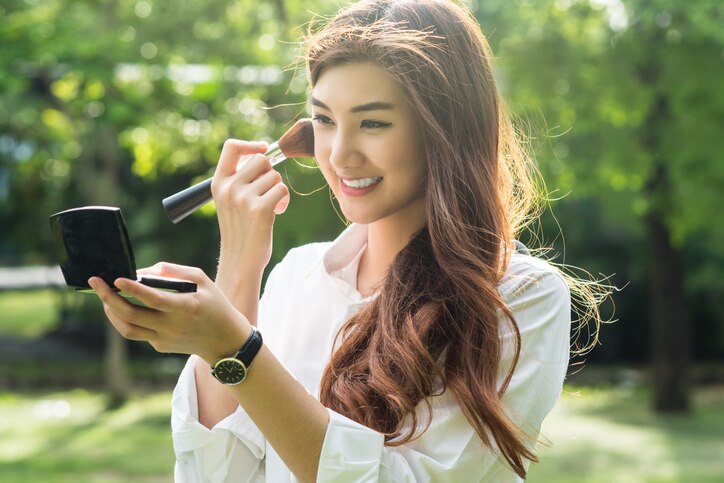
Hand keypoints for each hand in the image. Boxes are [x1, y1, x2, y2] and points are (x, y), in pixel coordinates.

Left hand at [89, 262, 251, 364]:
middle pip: (132, 315)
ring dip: (111, 312)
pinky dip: (125, 319)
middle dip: (109, 298)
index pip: (153, 299)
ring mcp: (165, 339)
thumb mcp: (202, 280)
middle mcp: (173, 326)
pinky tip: (122, 307)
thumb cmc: (214, 303)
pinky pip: (137, 333)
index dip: (133, 289)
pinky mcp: (160, 346)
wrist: (225, 339)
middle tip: (96, 283)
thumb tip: (142, 271)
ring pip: (127, 329)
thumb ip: (174, 271)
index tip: (117, 278)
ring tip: (105, 297)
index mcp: (186, 307)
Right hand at [211, 140, 290, 278]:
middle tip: (266, 191)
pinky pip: (282, 189)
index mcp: (218, 183)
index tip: (264, 149)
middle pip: (260, 159)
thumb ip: (241, 178)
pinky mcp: (260, 209)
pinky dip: (284, 200)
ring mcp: (243, 198)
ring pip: (274, 176)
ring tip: (270, 206)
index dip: (251, 145)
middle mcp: (229, 188)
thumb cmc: (241, 229)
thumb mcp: (231, 200)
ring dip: (277, 189)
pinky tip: (276, 212)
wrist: (240, 260)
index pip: (231, 147)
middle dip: (270, 173)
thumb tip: (265, 152)